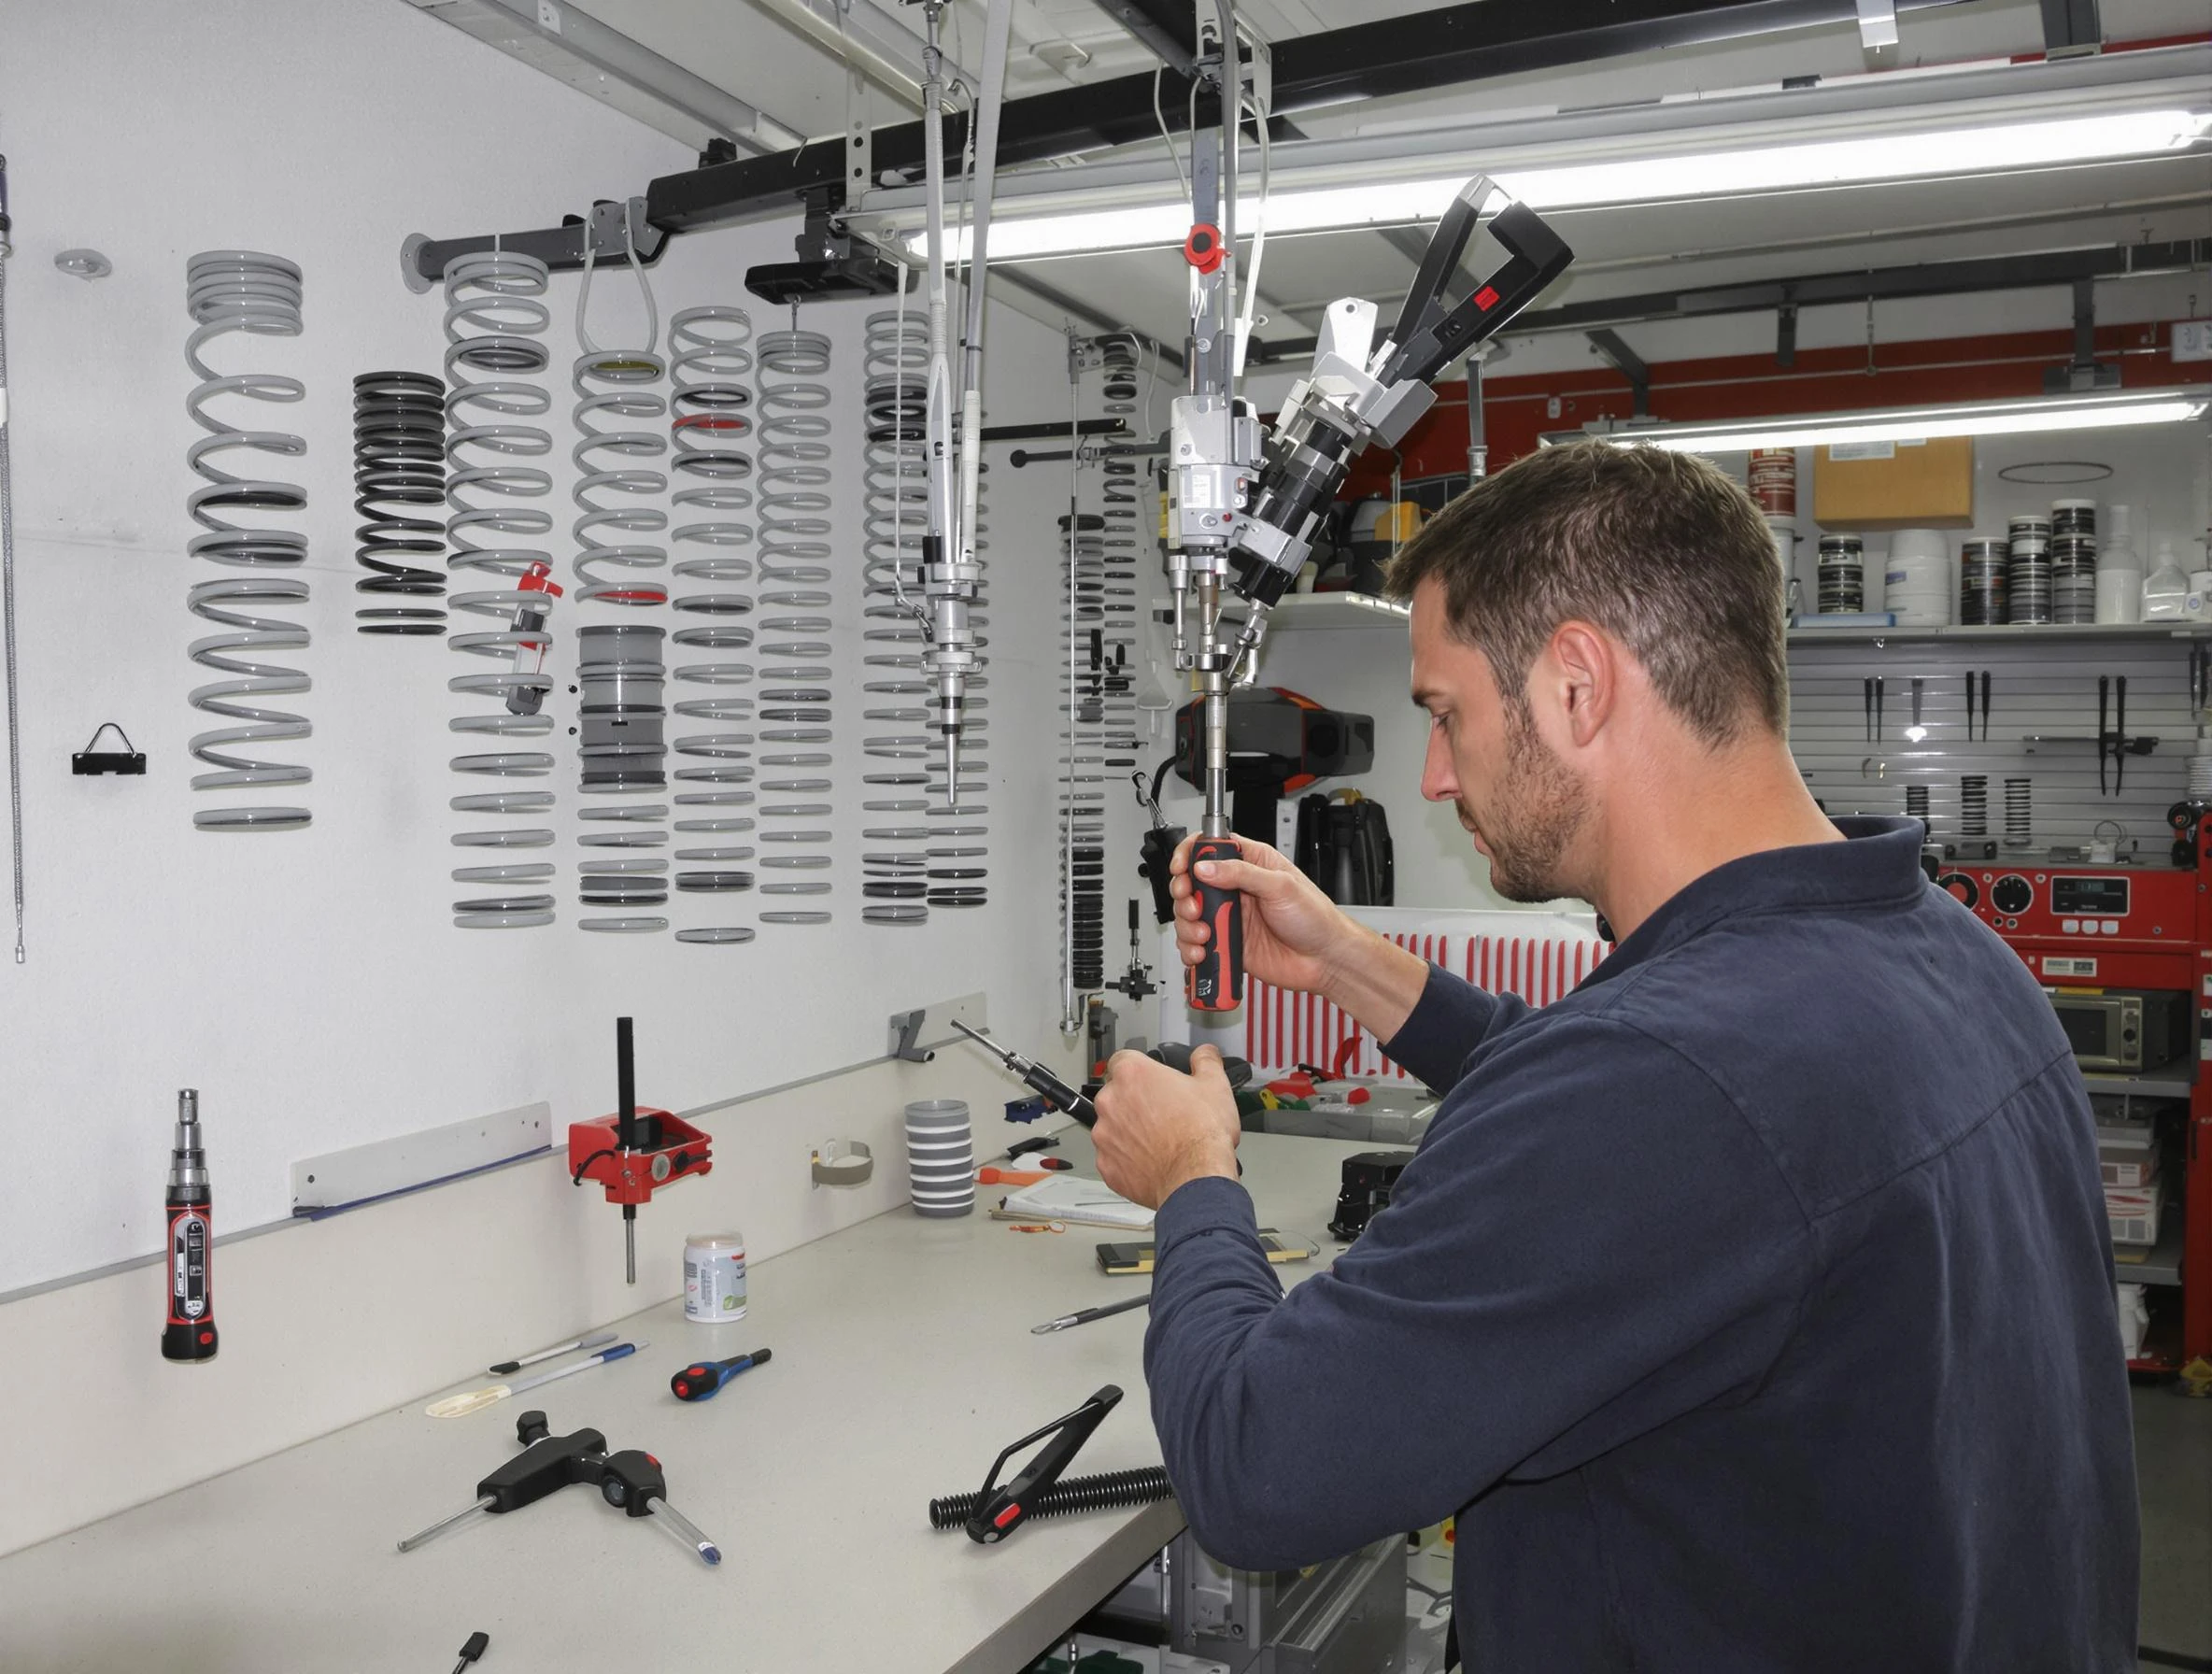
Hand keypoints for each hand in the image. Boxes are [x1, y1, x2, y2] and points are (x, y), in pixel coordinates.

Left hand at [1091, 1046, 1240, 1209]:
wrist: (1195, 1177)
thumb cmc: (1201, 1133)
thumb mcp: (1215, 1085)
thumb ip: (1205, 1061)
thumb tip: (1205, 1054)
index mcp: (1133, 1074)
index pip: (1122, 1059)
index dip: (1140, 1069)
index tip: (1151, 1080)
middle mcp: (1111, 1102)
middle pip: (1116, 1094)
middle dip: (1135, 1102)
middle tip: (1162, 1113)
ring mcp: (1105, 1135)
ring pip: (1112, 1127)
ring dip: (1129, 1131)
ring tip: (1159, 1139)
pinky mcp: (1106, 1165)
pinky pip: (1113, 1157)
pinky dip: (1128, 1159)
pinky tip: (1151, 1160)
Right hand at [1171, 833, 1352, 996]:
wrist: (1325, 960)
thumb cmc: (1315, 918)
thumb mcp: (1281, 886)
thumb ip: (1241, 873)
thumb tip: (1206, 867)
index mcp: (1251, 864)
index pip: (1211, 848)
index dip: (1190, 854)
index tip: (1182, 866)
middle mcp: (1237, 889)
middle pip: (1192, 882)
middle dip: (1183, 894)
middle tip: (1192, 905)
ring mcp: (1230, 917)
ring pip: (1189, 915)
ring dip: (1187, 925)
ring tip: (1204, 933)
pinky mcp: (1227, 943)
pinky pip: (1196, 944)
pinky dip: (1190, 949)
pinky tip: (1201, 951)